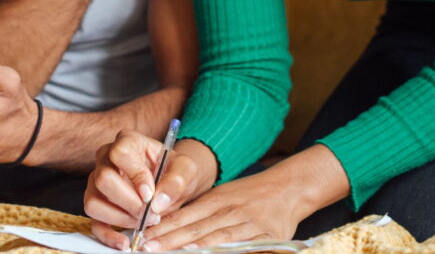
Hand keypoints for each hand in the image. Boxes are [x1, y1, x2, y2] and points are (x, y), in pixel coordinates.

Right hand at [84, 132, 216, 249]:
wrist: (169, 182)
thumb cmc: (173, 170)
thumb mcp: (185, 169)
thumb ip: (176, 180)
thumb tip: (158, 202)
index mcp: (128, 141)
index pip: (120, 153)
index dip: (134, 175)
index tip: (150, 194)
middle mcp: (106, 158)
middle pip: (103, 179)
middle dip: (128, 202)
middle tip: (149, 212)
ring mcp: (97, 181)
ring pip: (94, 202)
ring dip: (119, 218)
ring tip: (142, 222)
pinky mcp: (96, 203)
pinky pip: (93, 222)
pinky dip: (107, 236)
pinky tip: (125, 242)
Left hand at [140, 171, 303, 250]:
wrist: (289, 187)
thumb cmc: (252, 194)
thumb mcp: (225, 195)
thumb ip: (202, 210)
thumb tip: (171, 223)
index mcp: (218, 199)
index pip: (186, 215)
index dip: (165, 228)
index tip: (145, 237)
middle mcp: (230, 210)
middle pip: (196, 229)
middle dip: (170, 241)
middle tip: (148, 248)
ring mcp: (248, 224)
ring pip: (217, 239)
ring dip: (193, 248)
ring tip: (172, 253)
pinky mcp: (266, 236)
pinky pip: (244, 247)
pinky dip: (229, 251)